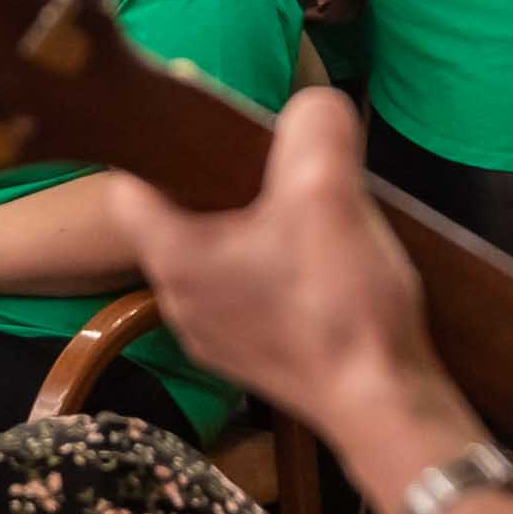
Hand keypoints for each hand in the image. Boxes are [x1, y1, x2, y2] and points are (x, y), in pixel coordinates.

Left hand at [110, 83, 457, 482]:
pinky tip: (316, 263)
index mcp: (174, 257)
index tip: (208, 125)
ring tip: (300, 208)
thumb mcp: (330, 191)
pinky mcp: (250, 357)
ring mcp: (212, 336)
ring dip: (249, 227)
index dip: (163, 143)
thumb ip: (314, 126)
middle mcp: (178, 300)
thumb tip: (311, 107)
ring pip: (213, 255)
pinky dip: (269, 268)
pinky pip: (243, 292)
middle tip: (270, 160)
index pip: (129, 182)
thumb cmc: (341, 304)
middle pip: (177, 216)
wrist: (382, 406)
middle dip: (219, 182)